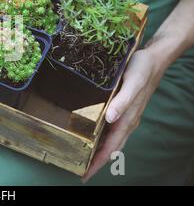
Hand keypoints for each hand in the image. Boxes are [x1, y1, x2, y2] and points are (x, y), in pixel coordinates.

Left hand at [81, 48, 166, 182]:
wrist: (154, 59)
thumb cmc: (142, 69)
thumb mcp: (133, 82)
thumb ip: (123, 100)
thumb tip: (110, 118)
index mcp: (128, 119)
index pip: (111, 147)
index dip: (98, 161)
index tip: (84, 173)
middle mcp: (127, 121)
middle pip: (110, 148)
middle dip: (95, 161)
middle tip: (79, 170)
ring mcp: (126, 116)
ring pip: (111, 140)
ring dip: (98, 151)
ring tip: (82, 158)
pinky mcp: (123, 109)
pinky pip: (112, 129)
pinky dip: (101, 138)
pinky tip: (92, 136)